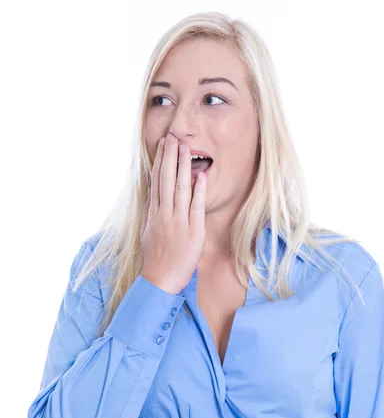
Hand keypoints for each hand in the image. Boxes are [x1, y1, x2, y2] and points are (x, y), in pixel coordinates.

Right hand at [140, 133, 206, 294]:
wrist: (160, 280)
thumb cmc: (155, 258)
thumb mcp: (148, 233)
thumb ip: (151, 213)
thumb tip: (152, 197)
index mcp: (154, 214)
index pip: (156, 181)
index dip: (160, 161)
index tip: (162, 145)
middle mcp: (164, 215)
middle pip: (167, 180)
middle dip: (170, 157)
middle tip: (174, 137)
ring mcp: (178, 222)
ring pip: (180, 189)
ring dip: (183, 167)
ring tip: (186, 148)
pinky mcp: (193, 232)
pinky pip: (196, 207)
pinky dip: (198, 191)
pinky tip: (201, 176)